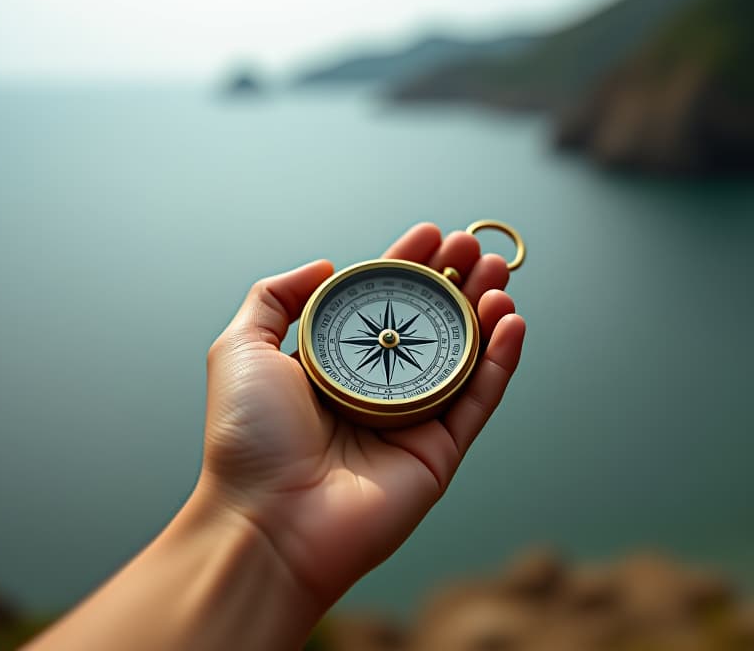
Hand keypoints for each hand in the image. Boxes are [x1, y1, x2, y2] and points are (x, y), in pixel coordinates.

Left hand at [197, 222, 525, 608]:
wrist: (267, 520)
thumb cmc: (248, 438)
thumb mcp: (241, 347)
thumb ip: (274, 297)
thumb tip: (324, 263)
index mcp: (334, 364)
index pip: (381, 303)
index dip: (407, 266)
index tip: (430, 233)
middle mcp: (375, 389)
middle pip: (428, 325)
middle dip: (454, 282)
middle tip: (474, 247)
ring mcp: (410, 422)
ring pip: (462, 358)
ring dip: (485, 312)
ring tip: (499, 275)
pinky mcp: (438, 454)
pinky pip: (479, 400)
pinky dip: (501, 361)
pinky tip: (511, 322)